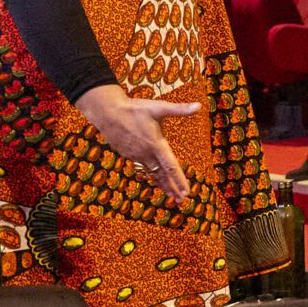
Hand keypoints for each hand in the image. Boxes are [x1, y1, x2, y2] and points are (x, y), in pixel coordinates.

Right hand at [76, 85, 198, 203]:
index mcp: (156, 145)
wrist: (107, 113)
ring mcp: (135, 155)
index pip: (171, 167)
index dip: (179, 180)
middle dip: (172, 188)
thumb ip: (180, 109)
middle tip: (181, 200)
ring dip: (162, 183)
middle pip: (162, 175)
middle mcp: (146, 154)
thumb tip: (199, 106)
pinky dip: (150, 174)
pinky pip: (142, 166)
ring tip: (170, 194)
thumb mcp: (159, 108)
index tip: (187, 192)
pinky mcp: (127, 154)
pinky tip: (154, 176)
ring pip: (151, 172)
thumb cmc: (134, 109)